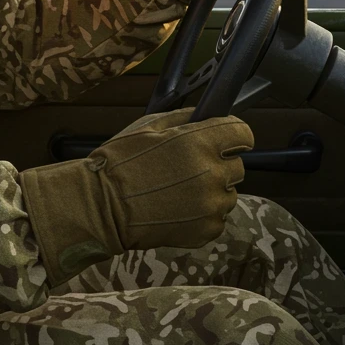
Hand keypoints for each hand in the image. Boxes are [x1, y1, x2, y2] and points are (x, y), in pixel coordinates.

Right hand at [20, 108, 253, 284]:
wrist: (101, 208)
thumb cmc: (120, 163)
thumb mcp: (147, 127)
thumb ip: (183, 118)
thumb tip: (205, 115)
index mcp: (200, 142)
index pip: (243, 133)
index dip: (233, 135)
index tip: (224, 140)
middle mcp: (212, 173)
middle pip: (237, 166)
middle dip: (218, 164)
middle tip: (189, 169)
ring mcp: (211, 205)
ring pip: (228, 194)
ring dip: (212, 192)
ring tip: (180, 192)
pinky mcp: (207, 230)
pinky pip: (217, 218)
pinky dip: (203, 215)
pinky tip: (178, 209)